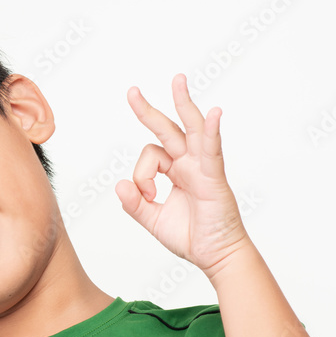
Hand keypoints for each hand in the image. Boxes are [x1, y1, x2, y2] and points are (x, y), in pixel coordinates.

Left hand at [114, 74, 251, 277]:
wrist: (216, 256)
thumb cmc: (192, 236)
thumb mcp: (153, 220)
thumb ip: (135, 204)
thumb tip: (119, 184)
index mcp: (176, 170)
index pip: (149, 156)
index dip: (141, 174)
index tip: (147, 195)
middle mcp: (189, 163)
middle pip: (168, 128)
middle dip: (148, 110)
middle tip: (131, 91)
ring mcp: (203, 167)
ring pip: (192, 129)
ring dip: (184, 103)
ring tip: (177, 80)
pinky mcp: (214, 178)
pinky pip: (213, 150)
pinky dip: (212, 132)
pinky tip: (213, 114)